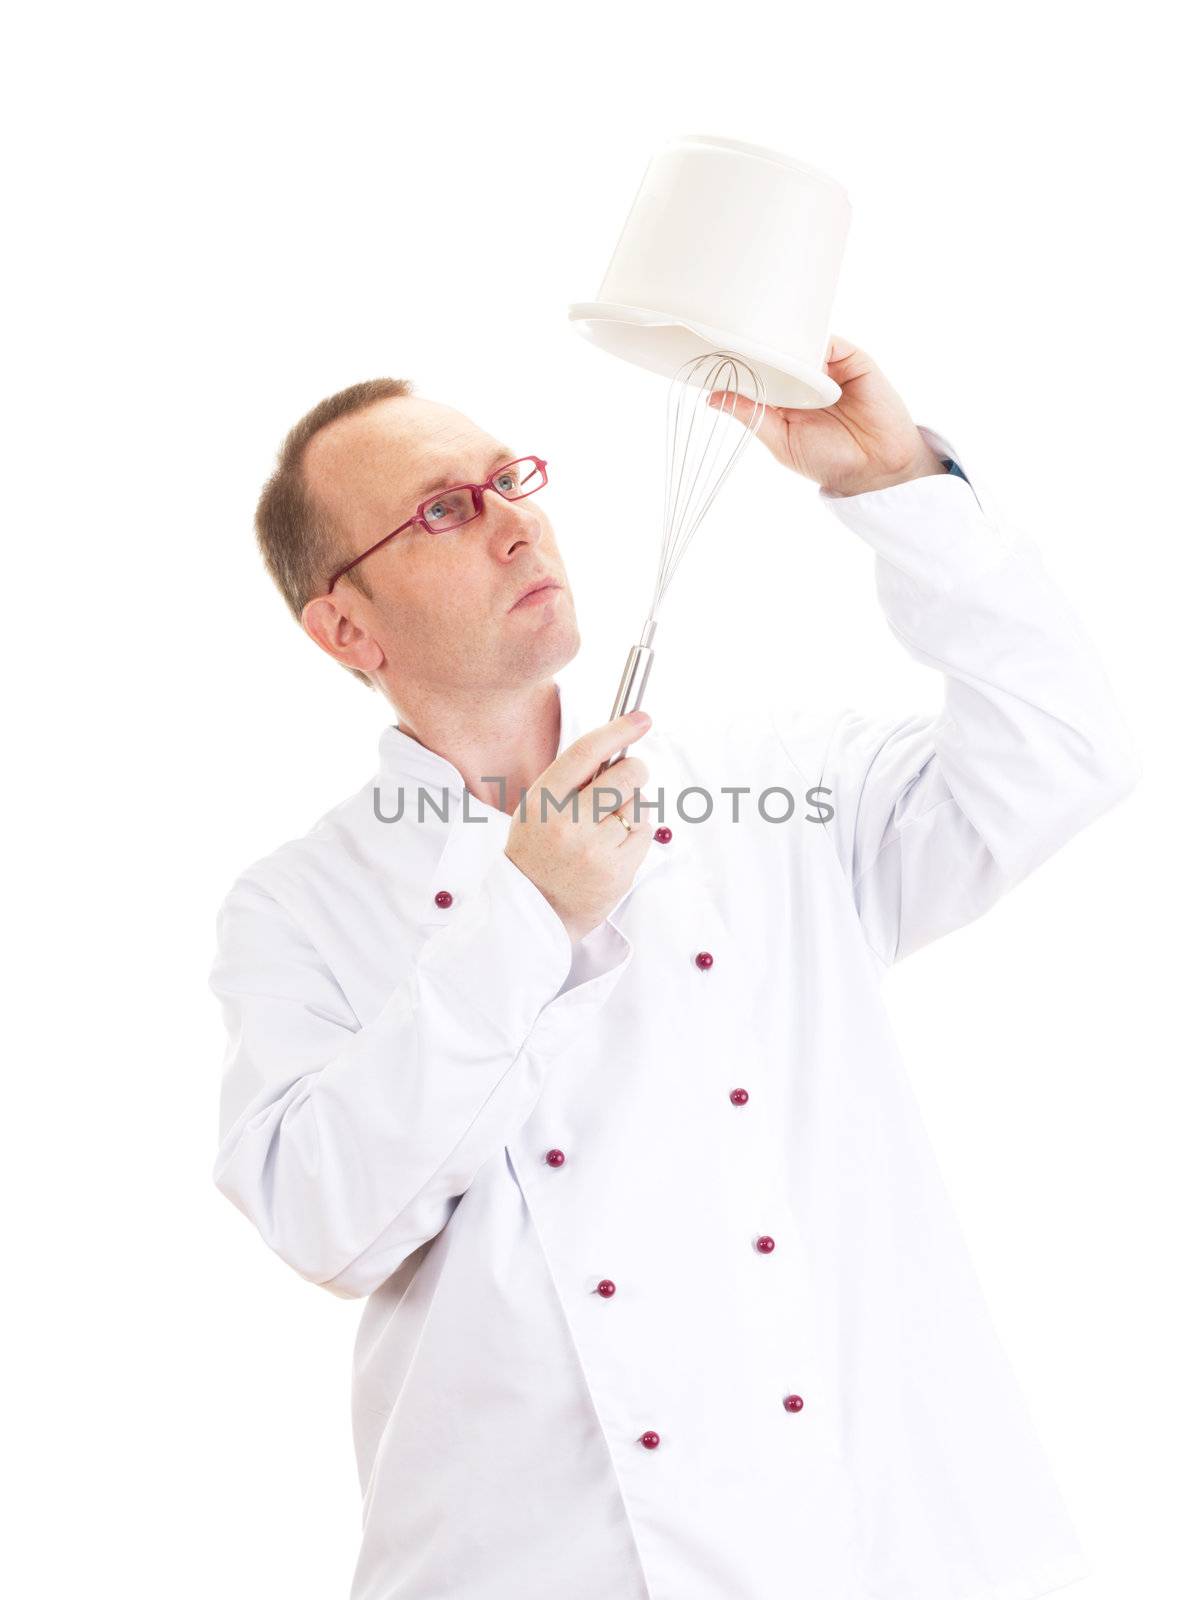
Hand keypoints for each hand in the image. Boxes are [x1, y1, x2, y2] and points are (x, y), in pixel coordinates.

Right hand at [504, 710, 654, 944]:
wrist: (533, 911)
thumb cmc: (538, 854)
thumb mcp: (536, 810)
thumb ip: (570, 782)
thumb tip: (616, 748)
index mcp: (542, 801)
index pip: (586, 752)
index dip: (617, 730)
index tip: (641, 719)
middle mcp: (567, 823)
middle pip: (625, 775)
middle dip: (635, 772)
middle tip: (630, 779)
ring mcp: (593, 849)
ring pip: (639, 804)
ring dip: (633, 808)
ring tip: (609, 826)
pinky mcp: (616, 871)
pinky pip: (645, 832)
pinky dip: (637, 832)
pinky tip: (615, 846)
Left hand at [709, 334, 947, 496]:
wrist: (876, 468)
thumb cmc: (829, 460)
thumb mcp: (781, 441)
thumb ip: (751, 416)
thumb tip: (712, 398)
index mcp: (784, 399)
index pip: (757, 373)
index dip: (737, 364)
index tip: (709, 355)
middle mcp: (804, 380)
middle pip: (776, 353)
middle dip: (756, 346)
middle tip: (729, 336)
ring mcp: (828, 368)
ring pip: (800, 344)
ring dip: (782, 343)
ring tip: (760, 341)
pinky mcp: (852, 360)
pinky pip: (829, 342)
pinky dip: (813, 343)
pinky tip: (800, 355)